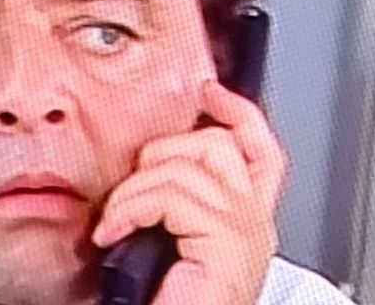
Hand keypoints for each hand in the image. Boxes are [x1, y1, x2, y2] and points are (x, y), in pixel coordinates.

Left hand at [92, 80, 287, 303]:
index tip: (208, 92)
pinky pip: (171, 193)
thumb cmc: (163, 302)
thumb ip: (171, 207)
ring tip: (116, 224)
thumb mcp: (166, 244)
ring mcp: (246, 232)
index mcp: (245, 225)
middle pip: (218, 144)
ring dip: (133, 191)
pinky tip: (115, 232)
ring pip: (186, 165)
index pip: (260, 151)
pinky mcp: (228, 243)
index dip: (238, 113)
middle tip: (130, 196)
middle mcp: (255, 225)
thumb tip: (142, 168)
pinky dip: (131, 207)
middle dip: (160, 154)